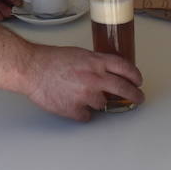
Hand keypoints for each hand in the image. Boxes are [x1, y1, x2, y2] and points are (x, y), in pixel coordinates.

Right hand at [24, 45, 143, 120]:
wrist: (32, 69)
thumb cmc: (50, 59)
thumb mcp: (79, 54)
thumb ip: (95, 63)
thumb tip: (106, 72)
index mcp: (96, 62)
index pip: (125, 68)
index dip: (135, 76)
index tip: (138, 81)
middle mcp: (94, 78)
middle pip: (124, 89)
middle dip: (134, 95)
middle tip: (138, 98)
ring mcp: (85, 95)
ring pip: (103, 104)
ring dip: (96, 101)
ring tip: (81, 94)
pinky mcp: (74, 109)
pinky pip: (86, 115)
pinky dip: (82, 111)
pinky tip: (72, 103)